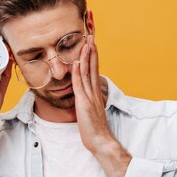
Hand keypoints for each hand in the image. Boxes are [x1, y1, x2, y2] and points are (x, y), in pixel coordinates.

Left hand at [71, 35, 114, 152]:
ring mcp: (90, 97)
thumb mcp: (91, 110)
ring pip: (87, 73)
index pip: (94, 70)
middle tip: (90, 36)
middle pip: (93, 67)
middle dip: (91, 51)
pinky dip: (78, 73)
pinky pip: (80, 86)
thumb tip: (84, 94)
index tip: (91, 43)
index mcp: (95, 93)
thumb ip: (88, 100)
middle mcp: (94, 92)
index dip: (93, 56)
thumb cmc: (95, 128)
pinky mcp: (84, 104)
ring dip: (86, 57)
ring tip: (85, 43)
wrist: (101, 140)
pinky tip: (76, 63)